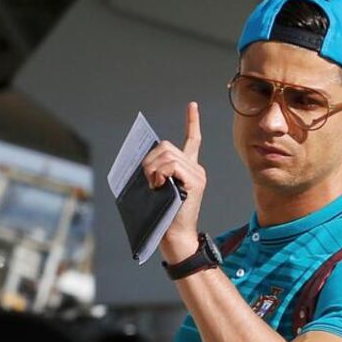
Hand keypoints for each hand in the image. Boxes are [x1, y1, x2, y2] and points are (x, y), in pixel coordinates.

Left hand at [141, 102, 205, 261]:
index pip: (193, 139)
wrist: (173, 236)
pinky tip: (159, 185)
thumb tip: (144, 160)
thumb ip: (156, 170)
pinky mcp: (196, 181)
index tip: (192, 106)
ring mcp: (197, 174)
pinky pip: (172, 165)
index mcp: (189, 169)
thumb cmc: (162, 214)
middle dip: (150, 160)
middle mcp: (196, 168)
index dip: (192, 122)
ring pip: (167, 155)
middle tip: (147, 180)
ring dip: (152, 168)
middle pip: (167, 146)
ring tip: (153, 186)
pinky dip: (160, 173)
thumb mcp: (157, 187)